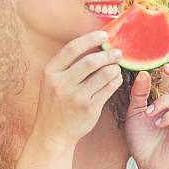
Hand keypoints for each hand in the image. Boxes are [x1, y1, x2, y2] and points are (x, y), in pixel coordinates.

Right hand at [32, 31, 122, 148]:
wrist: (52, 133)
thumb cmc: (55, 104)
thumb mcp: (52, 81)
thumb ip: (67, 65)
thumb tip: (93, 45)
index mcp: (50, 72)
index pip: (72, 49)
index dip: (90, 39)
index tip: (104, 35)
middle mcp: (61, 84)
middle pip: (90, 61)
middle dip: (107, 54)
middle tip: (118, 52)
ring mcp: (75, 97)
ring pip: (103, 75)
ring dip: (114, 67)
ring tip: (117, 65)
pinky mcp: (89, 108)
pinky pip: (108, 89)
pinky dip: (115, 81)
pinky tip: (116, 78)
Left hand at [124, 55, 168, 168]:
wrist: (149, 168)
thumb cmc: (144, 141)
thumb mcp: (136, 113)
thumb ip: (139, 94)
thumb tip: (142, 73)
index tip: (168, 56)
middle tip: (167, 67)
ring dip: (165, 101)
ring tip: (150, 113)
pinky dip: (168, 116)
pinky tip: (157, 124)